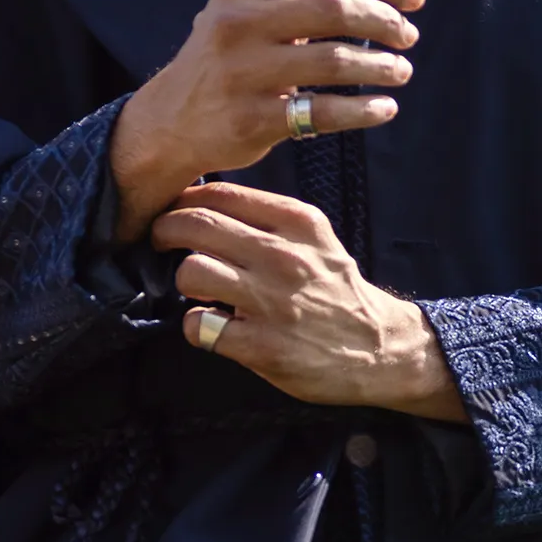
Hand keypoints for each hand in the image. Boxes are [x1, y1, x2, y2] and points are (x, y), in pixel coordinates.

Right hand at [107, 0, 423, 238]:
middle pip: (334, 7)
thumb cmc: (232, 56)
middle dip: (384, 20)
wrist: (171, 119)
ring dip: (381, 66)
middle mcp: (237, 20)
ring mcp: (242, 71)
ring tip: (402, 71)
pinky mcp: (250, 118)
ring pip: (334, 61)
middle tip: (409, 36)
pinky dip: (363, 110)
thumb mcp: (265, 11)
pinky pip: (323, 112)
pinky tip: (385, 108)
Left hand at [149, 186, 468, 420]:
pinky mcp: (262, 346)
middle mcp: (284, 257)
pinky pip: (198, 326)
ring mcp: (272, 303)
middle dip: (165, 233)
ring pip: (191, 272)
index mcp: (297, 222)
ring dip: (183, 281)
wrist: (380, 347)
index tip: (176, 213)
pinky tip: (213, 326)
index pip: (219, 194)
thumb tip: (205, 202)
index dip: (183, 202)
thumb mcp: (315, 239)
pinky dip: (196, 327)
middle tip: (162, 244)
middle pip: (194, 226)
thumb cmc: (335, 289)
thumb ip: (269, 219)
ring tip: (198, 290)